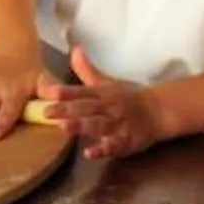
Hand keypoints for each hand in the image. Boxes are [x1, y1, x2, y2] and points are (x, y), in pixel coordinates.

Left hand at [39, 45, 166, 160]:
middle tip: (46, 112)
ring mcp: (117, 124)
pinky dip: (102, 149)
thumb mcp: (107, 83)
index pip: (82, 91)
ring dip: (81, 126)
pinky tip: (89, 153)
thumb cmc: (126, 98)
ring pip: (98, 125)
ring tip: (64, 127)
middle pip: (87, 108)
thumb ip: (87, 70)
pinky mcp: (126, 140)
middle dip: (66, 110)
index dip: (67, 92)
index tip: (51, 92)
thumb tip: (74, 49)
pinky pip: (113, 145)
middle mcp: (108, 107)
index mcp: (102, 93)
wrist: (157, 111)